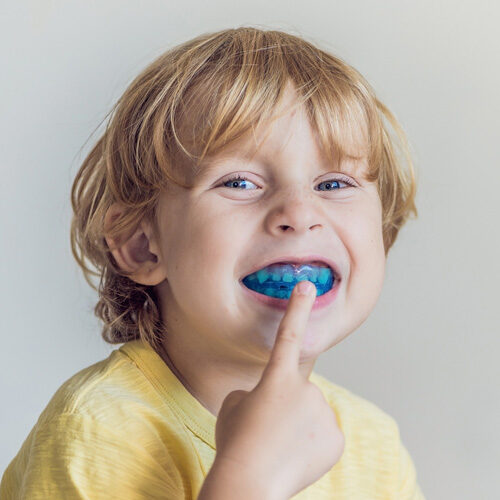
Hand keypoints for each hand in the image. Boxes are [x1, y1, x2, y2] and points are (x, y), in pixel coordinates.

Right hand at [213, 281, 344, 498]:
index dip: (297, 307)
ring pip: (311, 412)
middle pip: (297, 390)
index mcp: (277, 378)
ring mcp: (324, 414)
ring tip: (279, 446)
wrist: (250, 486)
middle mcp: (307, 390)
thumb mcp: (235, 407)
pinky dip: (312, 443)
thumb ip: (257, 392)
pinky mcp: (337, 439)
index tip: (307, 284)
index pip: (288, 334)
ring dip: (298, 424)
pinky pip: (323, 433)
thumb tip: (274, 397)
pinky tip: (296, 457)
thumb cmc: (236, 443)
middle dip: (285, 404)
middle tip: (268, 430)